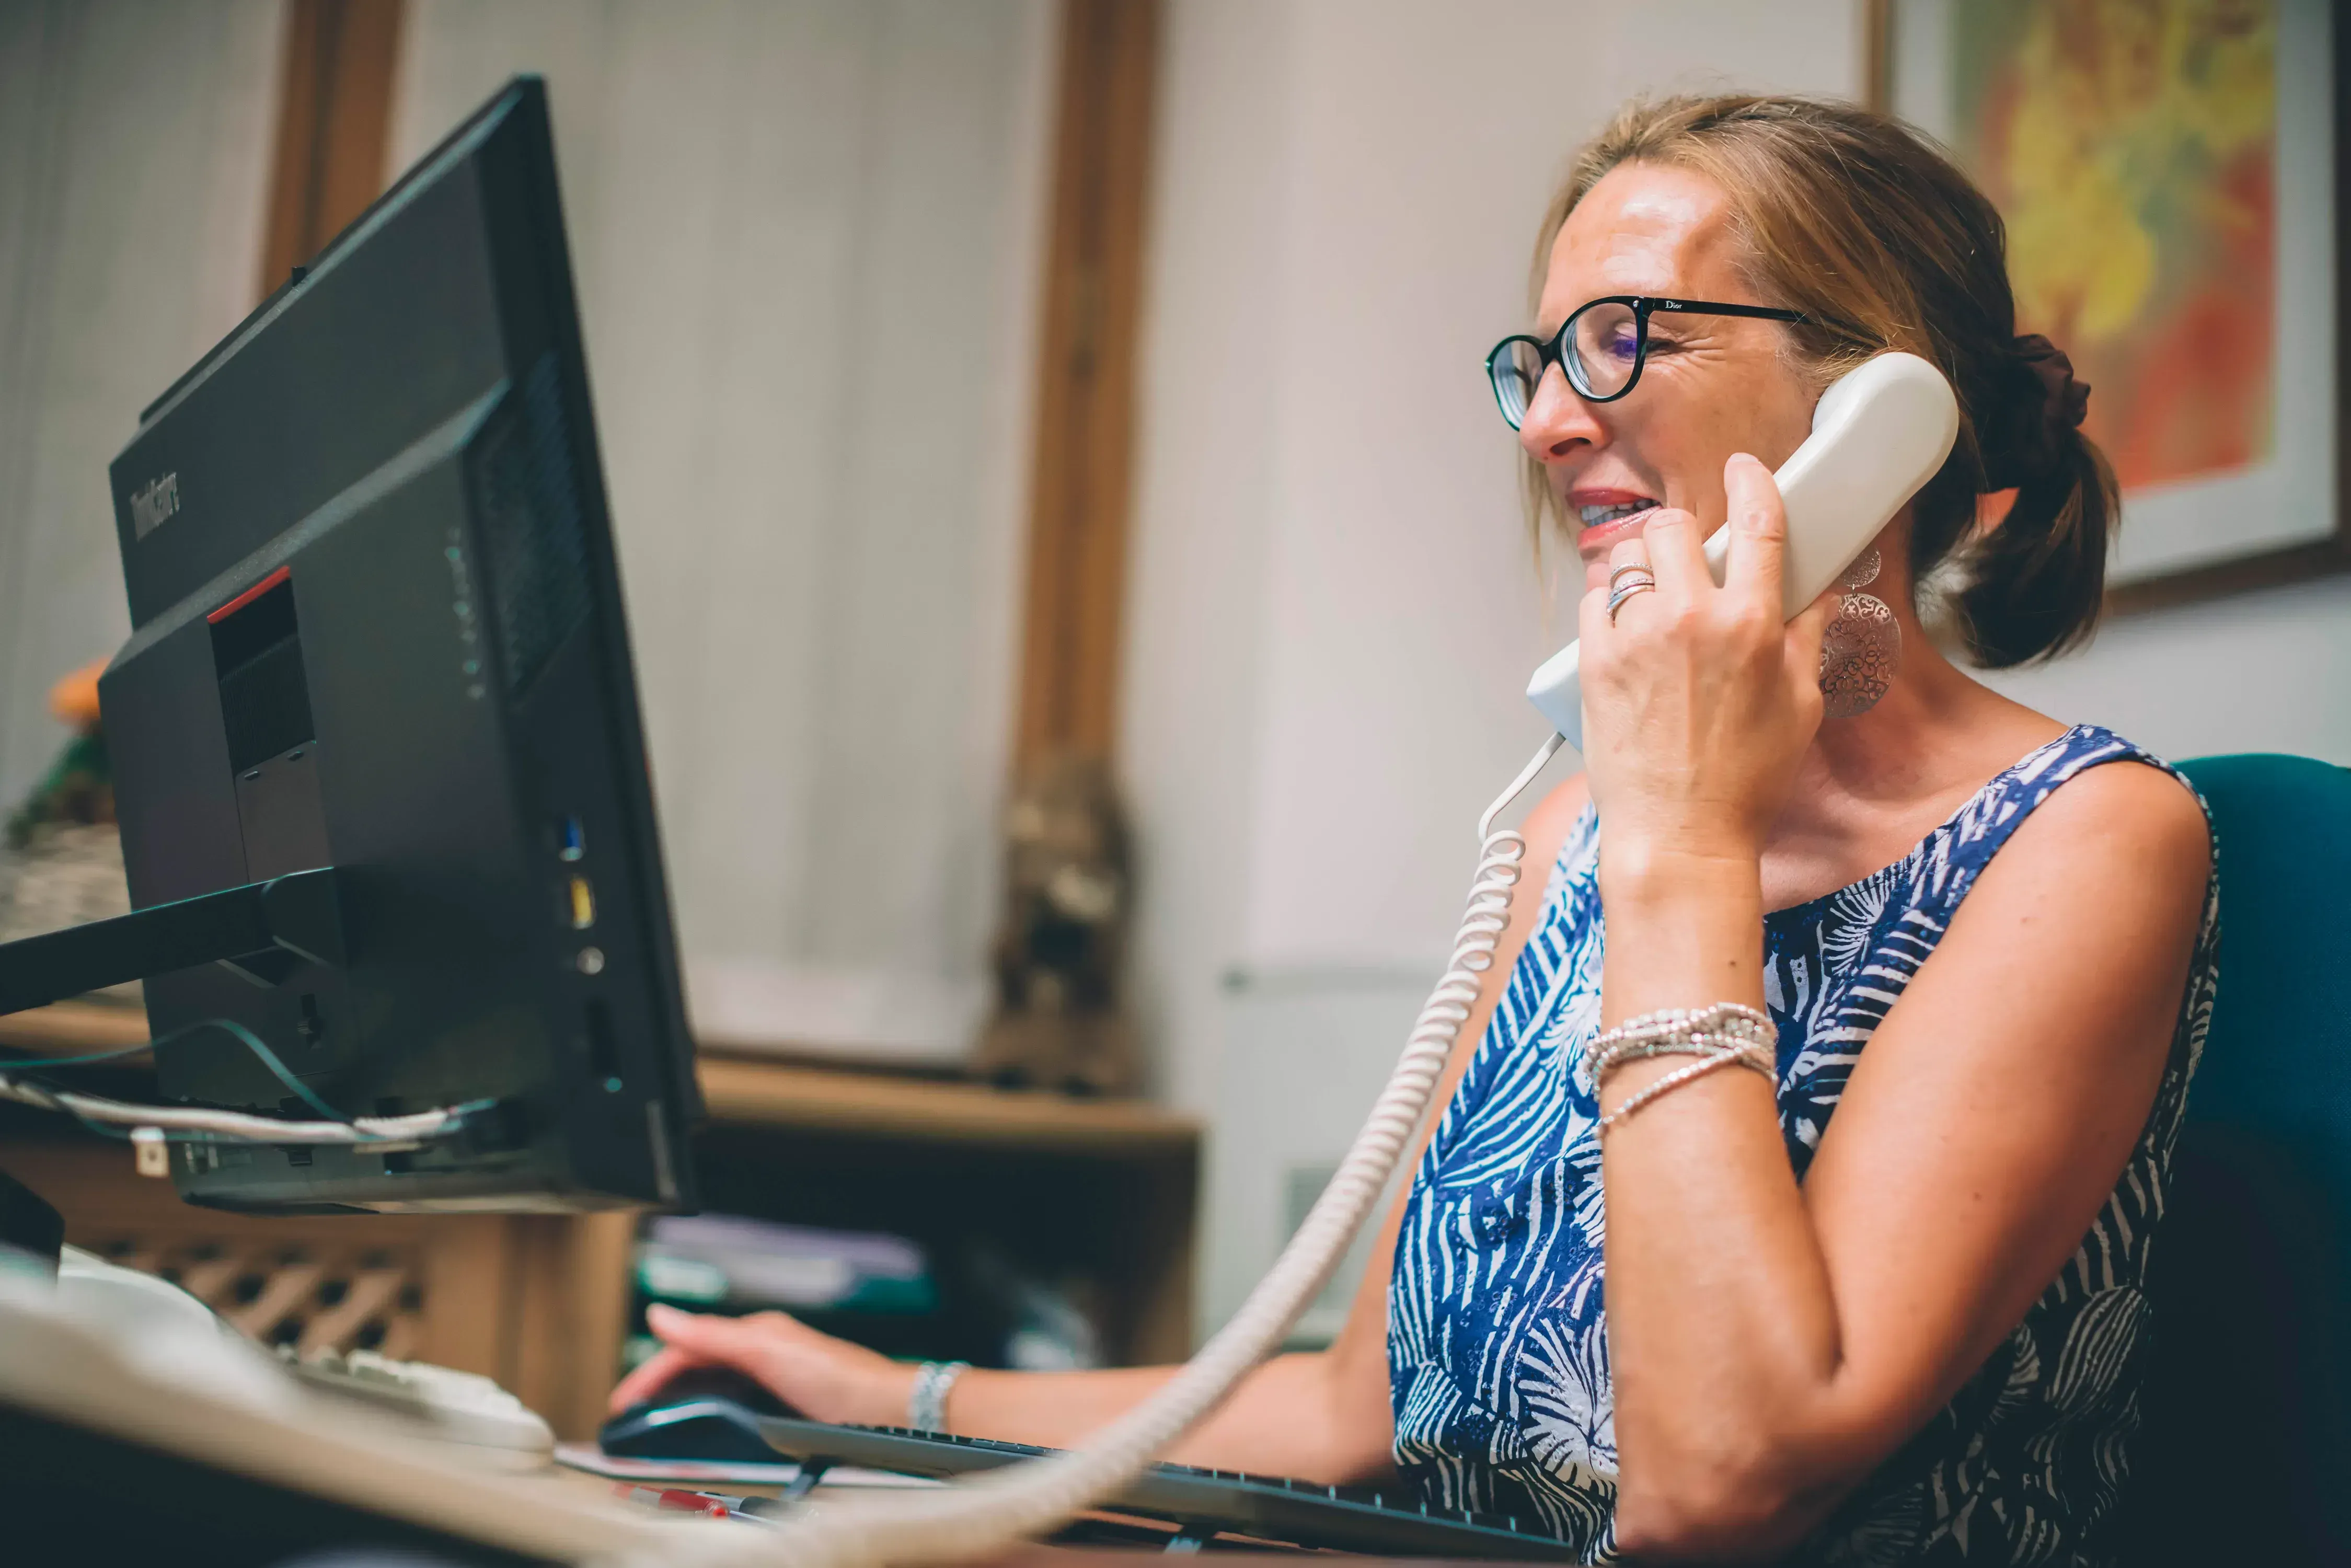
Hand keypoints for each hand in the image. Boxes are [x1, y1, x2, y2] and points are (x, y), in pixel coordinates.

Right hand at [606, 1302, 918, 1422]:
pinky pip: (733, 1397)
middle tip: (632, 1410)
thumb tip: (663, 1313)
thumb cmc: (837, 1377)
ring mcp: (774, 1373)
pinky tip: (704, 1421)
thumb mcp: (766, 1351)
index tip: (626, 1399)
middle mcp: (763, 1348)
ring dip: (681, 1394)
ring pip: (713, 1378)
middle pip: (697, 1361)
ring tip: (656, 1415)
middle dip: (659, 1382)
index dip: (652, 1372)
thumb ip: (713, 1334)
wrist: (884, 1409)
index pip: (687, 1345)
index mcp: (755, 1332)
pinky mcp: (786, 1398)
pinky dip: (707, 1407)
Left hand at [1578, 454, 1834, 872]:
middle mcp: (1690, 619)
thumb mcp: (1801, 706)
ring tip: (1657, 605)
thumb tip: (1817, 591)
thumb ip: (1807, 637)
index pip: (1759, 524)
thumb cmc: (1744, 782)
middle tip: (1690, 564)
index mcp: (1753, 625)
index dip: (1754, 483)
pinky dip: (1610, 605)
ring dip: (1643, 570)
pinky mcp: (1593, 660)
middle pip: (1674, 526)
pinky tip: (1627, 633)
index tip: (1745, 468)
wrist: (1679, 836)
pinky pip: (1594, 600)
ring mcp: (1635, 637)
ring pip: (1628, 558)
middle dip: (1682, 536)